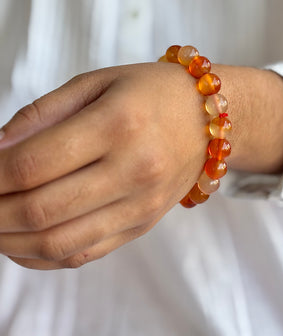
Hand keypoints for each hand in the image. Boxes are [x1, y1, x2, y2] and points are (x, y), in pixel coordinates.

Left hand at [0, 63, 282, 269]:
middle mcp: (134, 170)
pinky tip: (24, 241)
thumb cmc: (152, 92)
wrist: (207, 119)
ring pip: (58, 242)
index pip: (32, 164)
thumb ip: (43, 113)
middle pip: (40, 209)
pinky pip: (84, 253)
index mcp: (118, 124)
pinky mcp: (143, 223)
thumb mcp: (98, 83)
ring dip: (10, 239)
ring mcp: (141, 203)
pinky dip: (42, 256)